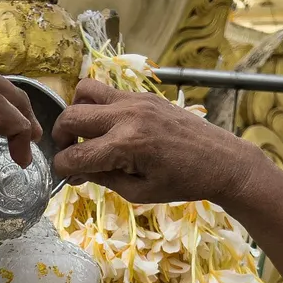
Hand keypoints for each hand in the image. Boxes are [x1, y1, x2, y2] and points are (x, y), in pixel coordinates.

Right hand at [51, 79, 263, 205]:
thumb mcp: (138, 192)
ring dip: (76, 112)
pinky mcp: (144, 94)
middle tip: (69, 153)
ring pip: (83, 91)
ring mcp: (135, 100)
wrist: (222, 160)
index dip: (62, 168)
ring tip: (85, 132)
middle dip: (60, 138)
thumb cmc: (183, 183)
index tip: (64, 175)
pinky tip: (108, 125)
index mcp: (126, 146)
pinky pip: (107, 90)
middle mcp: (127, 116)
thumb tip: (76, 172)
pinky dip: (97, 105)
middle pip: (70, 117)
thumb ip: (103, 179)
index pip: (74, 155)